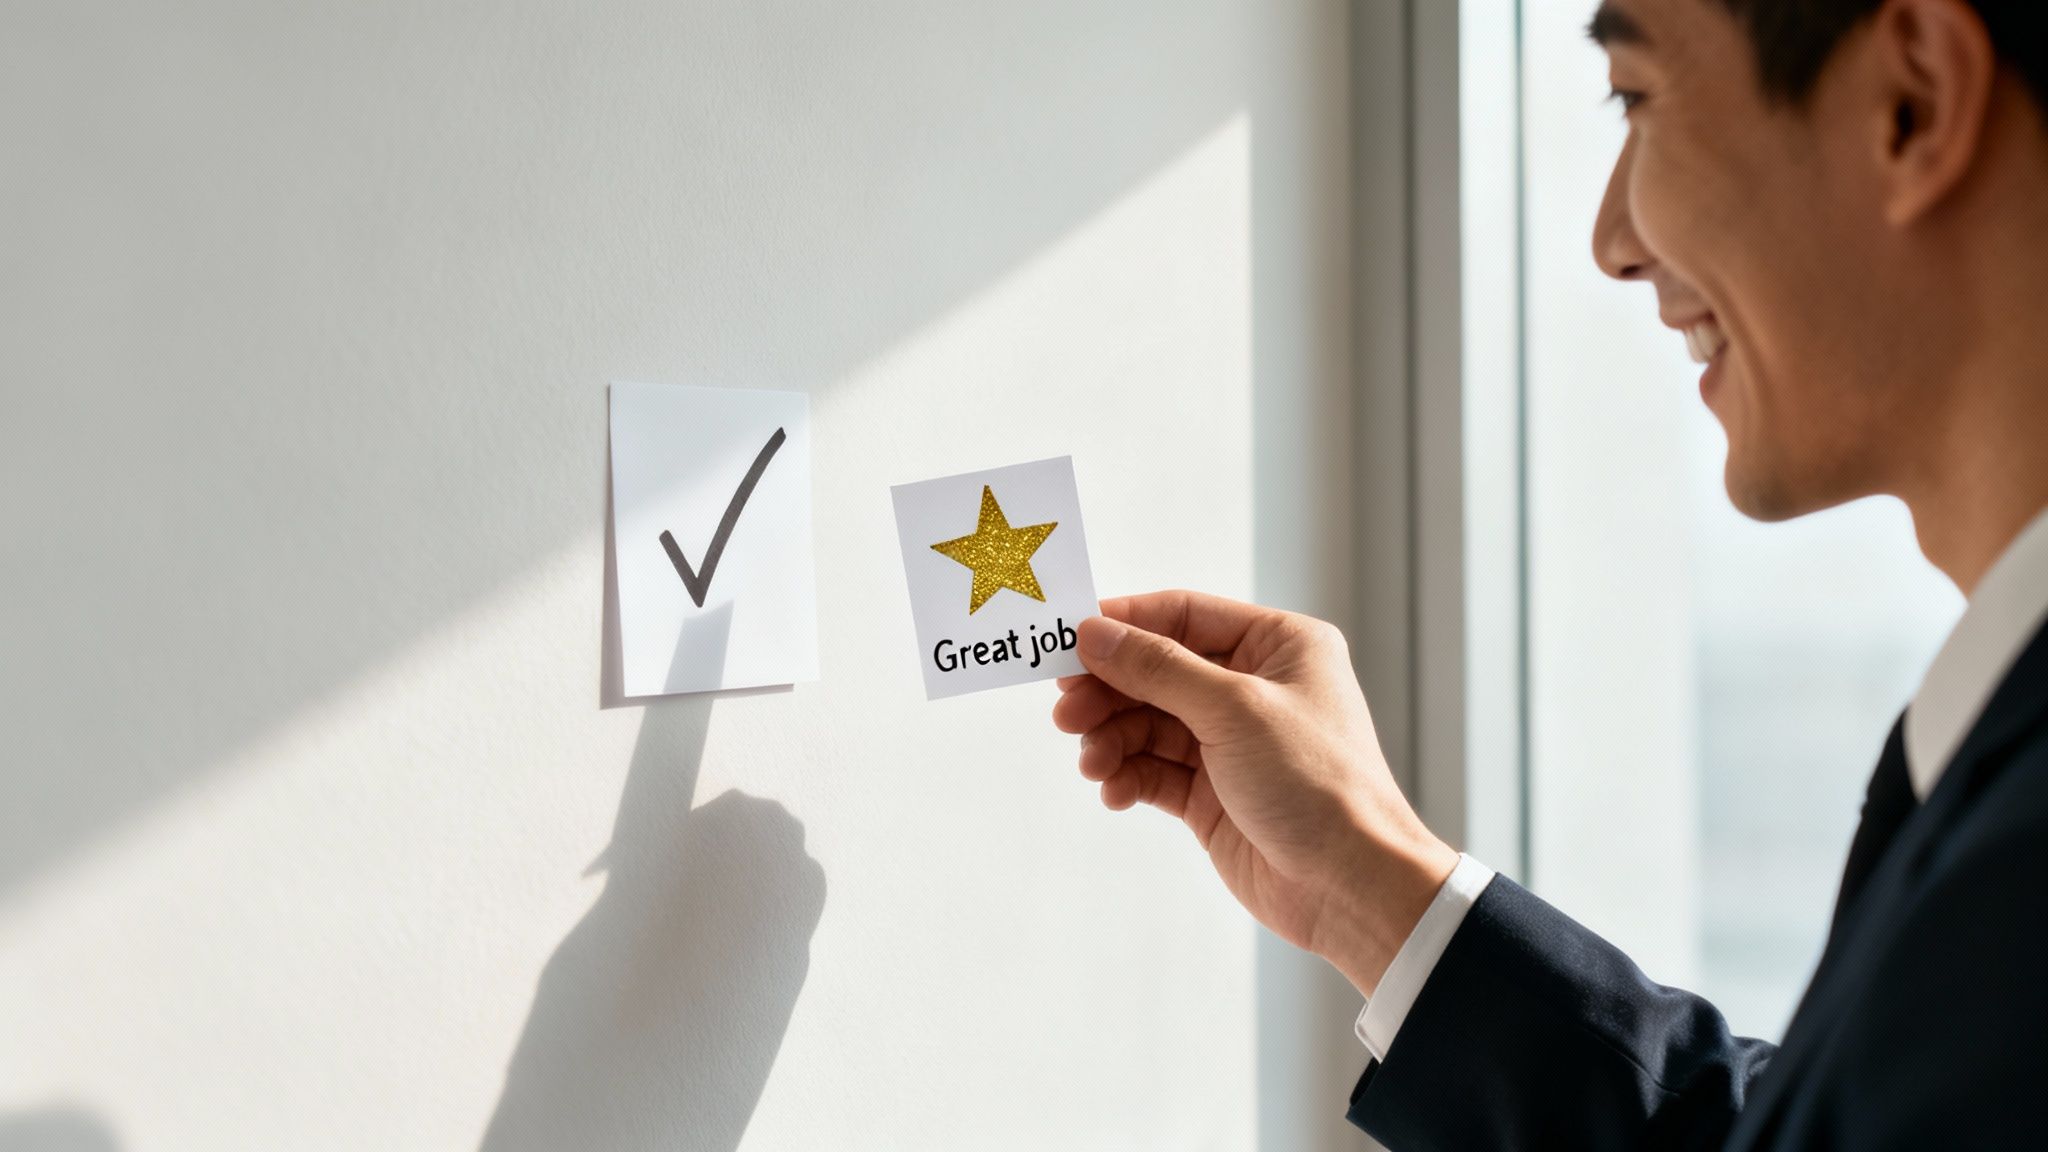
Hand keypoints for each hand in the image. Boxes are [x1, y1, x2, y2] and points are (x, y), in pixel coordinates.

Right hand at [1051, 591, 1456, 995]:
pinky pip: (1152, 770)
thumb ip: (1158, 669)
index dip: (1125, 624)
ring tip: (1092, 762)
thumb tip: (1095, 634)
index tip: (1069, 638)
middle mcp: (1254, 688)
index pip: (1184, 615)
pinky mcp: (1212, 793)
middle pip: (1157, 671)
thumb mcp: (1234, 709)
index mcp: (1279, 646)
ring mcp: (1231, 742)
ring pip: (1147, 723)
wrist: (1350, 885)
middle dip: (1108, 691)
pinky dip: (1126, 775)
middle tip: (1066, 711)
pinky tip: (1113, 790)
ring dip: (1111, 739)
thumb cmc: (1319, 785)